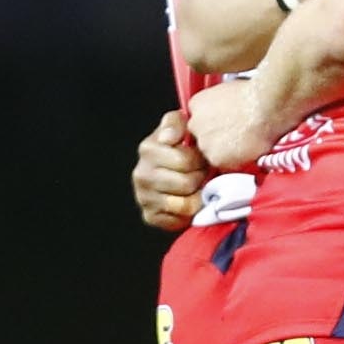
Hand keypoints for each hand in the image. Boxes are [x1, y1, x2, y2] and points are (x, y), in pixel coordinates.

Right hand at [128, 109, 202, 229]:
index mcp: (147, 149)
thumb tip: (168, 138)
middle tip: (202, 174)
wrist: (171, 170)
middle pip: (187, 183)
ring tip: (197, 187)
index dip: (200, 160)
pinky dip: (188, 214)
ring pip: (185, 204)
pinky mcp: (150, 216)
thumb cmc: (181, 146)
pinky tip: (188, 201)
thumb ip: (176, 123)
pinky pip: (178, 220)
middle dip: (201, 178)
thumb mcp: (180, 126)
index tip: (200, 158)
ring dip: (197, 197)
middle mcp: (141, 174)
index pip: (186, 161)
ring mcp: (143, 197)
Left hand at [188, 78, 273, 172]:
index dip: (214, 125)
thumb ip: (219, 105)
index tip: (226, 126)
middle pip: (202, 137)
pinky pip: (224, 165)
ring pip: (212, 153)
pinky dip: (235, 161)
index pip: (199, 120)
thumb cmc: (255, 95)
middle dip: (217, 139)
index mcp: (196, 104)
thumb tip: (227, 112)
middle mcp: (194, 124)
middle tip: (237, 136)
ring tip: (245, 143)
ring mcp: (203, 142)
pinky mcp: (215, 158)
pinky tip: (247, 150)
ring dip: (225, 152)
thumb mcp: (229, 90)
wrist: (266, 107)